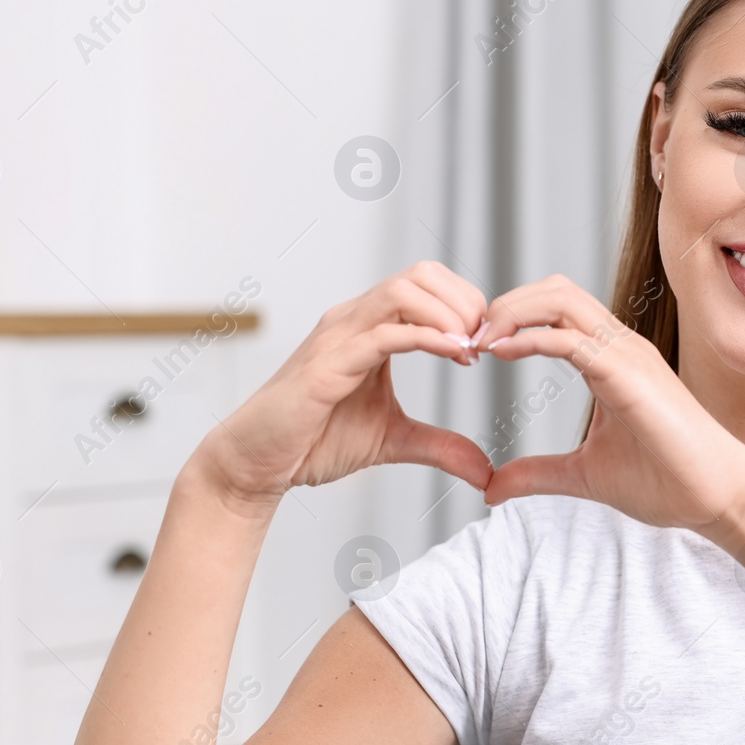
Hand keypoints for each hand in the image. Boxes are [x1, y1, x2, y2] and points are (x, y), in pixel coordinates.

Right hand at [187, 261, 492, 514]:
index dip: (465, 304)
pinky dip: (425, 338)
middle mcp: (352, 320)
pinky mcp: (326, 365)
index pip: (426, 284)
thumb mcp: (394, 440)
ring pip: (402, 291)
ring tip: (469, 349)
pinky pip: (382, 334)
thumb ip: (440, 447)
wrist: (257, 465)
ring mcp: (337, 338)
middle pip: (420, 274)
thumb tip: (485, 470)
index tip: (487, 344)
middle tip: (484, 343)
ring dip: (448, 314)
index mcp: (368, 327)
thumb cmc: (313, 441)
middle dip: (463, 301)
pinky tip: (453, 354)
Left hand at [478, 275, 744, 538]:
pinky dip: (528, 337)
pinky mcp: (629, 375)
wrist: (719, 498)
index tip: (473, 349)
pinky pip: (570, 339)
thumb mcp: (584, 476)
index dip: (511, 319)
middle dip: (504, 305)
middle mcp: (619, 346)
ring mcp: (627, 355)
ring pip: (560, 299)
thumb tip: (491, 488)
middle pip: (553, 290)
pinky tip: (499, 353)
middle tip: (465, 338)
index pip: (555, 310)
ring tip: (478, 340)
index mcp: (611, 360)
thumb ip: (538, 474)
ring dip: (511, 311)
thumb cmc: (669, 481)